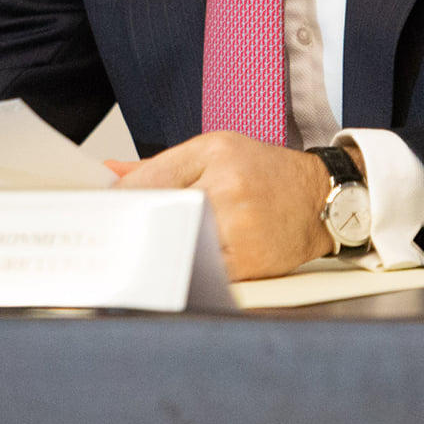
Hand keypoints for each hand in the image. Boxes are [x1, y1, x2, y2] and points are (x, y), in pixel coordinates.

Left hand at [109, 131, 332, 280]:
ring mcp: (240, 226)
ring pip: (179, 245)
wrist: (319, 198)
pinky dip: (183, 272)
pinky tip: (172, 269)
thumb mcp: (215, 150)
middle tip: (113, 239)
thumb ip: (161, 165)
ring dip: (154, 253)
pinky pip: (203, 272)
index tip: (104, 212)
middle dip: (132, 227)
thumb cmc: (266, 173)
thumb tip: (111, 174)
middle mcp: (228, 186)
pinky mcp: (250, 261)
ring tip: (138, 256)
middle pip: (161, 212)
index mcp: (215, 153)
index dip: (120, 199)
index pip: (151, 177)